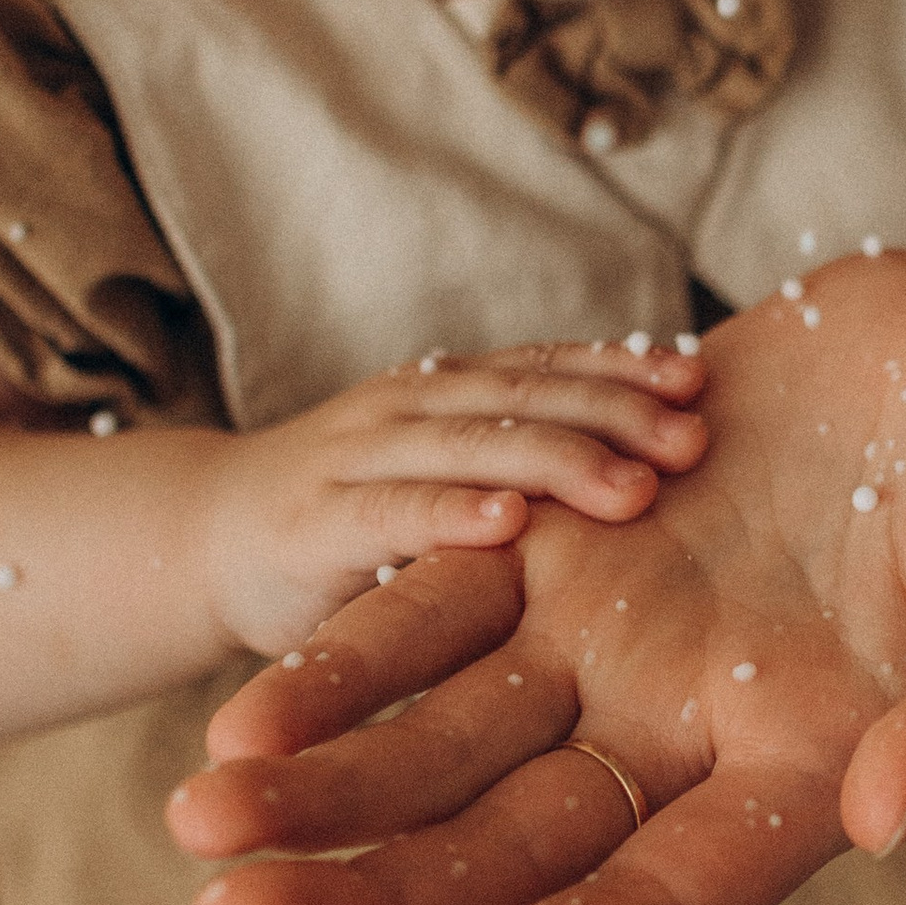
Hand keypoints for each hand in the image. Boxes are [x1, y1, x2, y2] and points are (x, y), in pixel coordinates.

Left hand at [167, 254, 905, 904]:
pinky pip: (442, 596)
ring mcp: (628, 628)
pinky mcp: (583, 522)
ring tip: (196, 820)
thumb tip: (881, 819)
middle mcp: (697, 729)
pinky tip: (247, 711)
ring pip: (446, 739)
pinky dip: (351, 654)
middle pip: (505, 851)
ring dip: (324, 786)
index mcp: (812, 773)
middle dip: (365, 897)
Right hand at [198, 335, 707, 661]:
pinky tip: (509, 523)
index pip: (548, 366)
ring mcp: (358, 456)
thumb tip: (658, 471)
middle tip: (697, 438)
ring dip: (558, 460)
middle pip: (528, 397)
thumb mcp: (442, 476)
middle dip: (617, 413)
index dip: (625, 369)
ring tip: (634, 486)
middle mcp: (409, 405)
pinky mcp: (314, 521)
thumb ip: (520, 466)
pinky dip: (451, 512)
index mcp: (448, 389)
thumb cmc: (352, 515)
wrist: (203, 538)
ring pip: (472, 444)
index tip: (702, 382)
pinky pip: (392, 511)